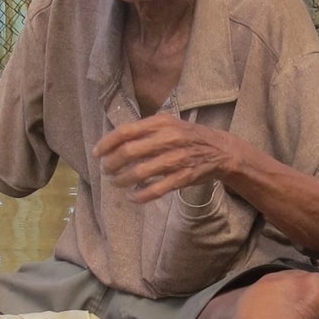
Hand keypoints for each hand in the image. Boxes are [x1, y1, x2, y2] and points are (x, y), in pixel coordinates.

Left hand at [94, 113, 238, 202]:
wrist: (221, 151)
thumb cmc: (188, 137)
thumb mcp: (169, 124)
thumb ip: (145, 130)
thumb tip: (113, 142)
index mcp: (161, 123)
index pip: (126, 131)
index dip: (107, 143)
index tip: (97, 154)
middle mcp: (168, 138)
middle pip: (129, 152)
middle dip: (111, 164)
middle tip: (106, 171)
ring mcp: (177, 159)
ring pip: (139, 172)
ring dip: (122, 180)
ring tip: (116, 183)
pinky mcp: (183, 177)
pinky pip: (155, 189)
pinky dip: (139, 195)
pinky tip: (132, 196)